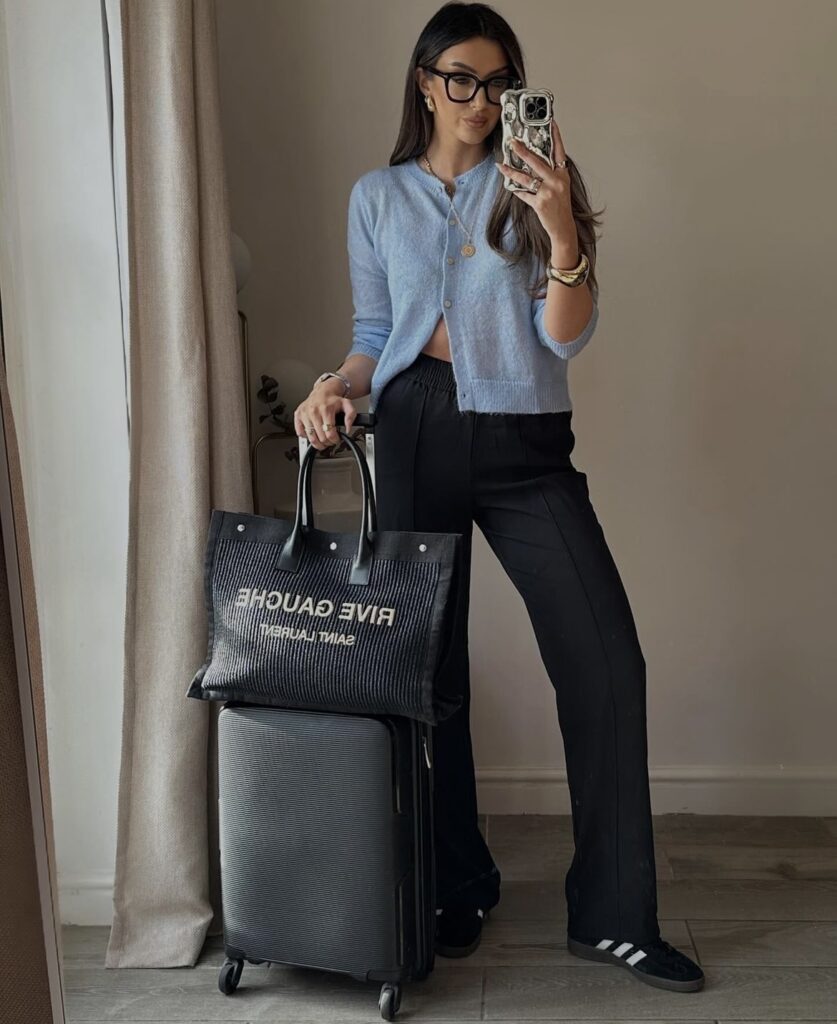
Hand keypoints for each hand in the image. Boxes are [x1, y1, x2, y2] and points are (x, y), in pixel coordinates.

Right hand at [294, 382, 356, 450]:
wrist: (323, 391)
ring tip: (322, 440)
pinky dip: (306, 436)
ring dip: (318, 443)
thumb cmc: (333, 400)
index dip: (335, 440)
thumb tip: (348, 429)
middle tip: (330, 439)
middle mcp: (314, 412)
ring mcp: (304, 414)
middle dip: (328, 442)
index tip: (336, 439)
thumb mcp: (347, 405)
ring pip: (311, 438)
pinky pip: (300, 433)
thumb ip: (351, 416)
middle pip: (321, 438)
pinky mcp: (298, 415)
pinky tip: (313, 432)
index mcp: (326, 410)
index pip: (330, 434)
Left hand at [496, 120, 577, 254]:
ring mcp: (548, 192)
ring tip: (502, 165)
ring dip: (511, 171)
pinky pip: (524, 193)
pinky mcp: (540, 203)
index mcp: (563, 174)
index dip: (555, 136)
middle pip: (537, 162)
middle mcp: (557, 181)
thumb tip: (534, 161)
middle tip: (513, 142)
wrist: (563, 227)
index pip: (559, 151)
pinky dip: (516, 190)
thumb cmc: (561, 206)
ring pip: (526, 178)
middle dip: (523, 151)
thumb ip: (551, 173)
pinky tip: (509, 185)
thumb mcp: (561, 186)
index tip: (551, 122)